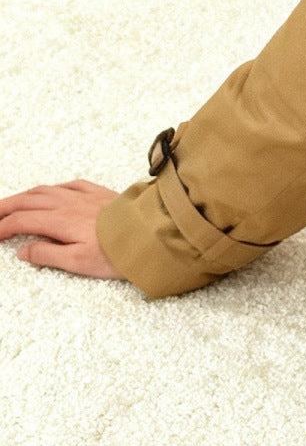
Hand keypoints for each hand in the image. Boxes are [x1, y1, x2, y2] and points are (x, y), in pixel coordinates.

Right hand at [0, 180, 125, 279]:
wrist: (150, 233)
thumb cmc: (117, 251)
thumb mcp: (78, 262)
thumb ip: (47, 254)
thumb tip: (23, 250)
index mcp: (61, 221)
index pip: (22, 220)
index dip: (3, 226)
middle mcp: (70, 203)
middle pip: (29, 200)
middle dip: (7, 207)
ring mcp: (85, 196)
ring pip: (47, 190)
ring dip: (25, 195)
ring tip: (13, 202)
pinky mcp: (99, 193)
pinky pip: (70, 184)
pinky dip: (53, 187)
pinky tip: (52, 191)